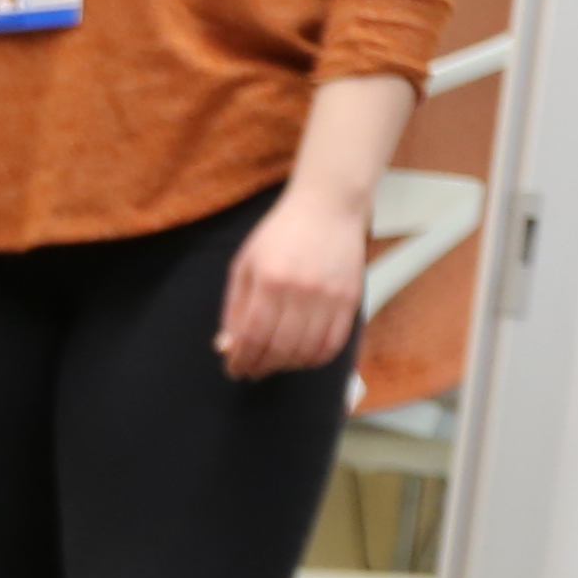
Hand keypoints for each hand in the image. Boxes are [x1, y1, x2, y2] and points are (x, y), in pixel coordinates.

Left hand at [216, 184, 370, 379]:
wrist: (328, 207)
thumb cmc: (280, 235)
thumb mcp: (245, 265)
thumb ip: (235, 308)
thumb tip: (227, 347)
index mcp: (270, 281)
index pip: (253, 336)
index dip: (241, 360)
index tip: (234, 368)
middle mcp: (302, 291)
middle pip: (279, 349)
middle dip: (261, 366)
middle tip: (251, 370)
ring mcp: (330, 296)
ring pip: (307, 351)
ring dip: (286, 366)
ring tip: (274, 363)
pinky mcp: (351, 299)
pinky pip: (333, 344)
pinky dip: (314, 359)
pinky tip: (300, 357)